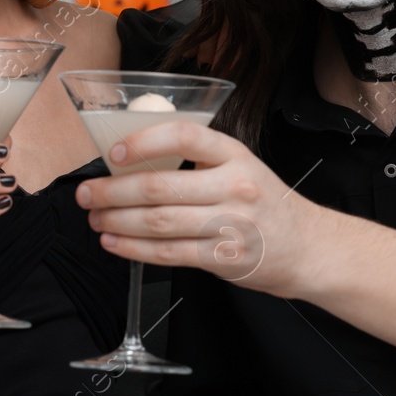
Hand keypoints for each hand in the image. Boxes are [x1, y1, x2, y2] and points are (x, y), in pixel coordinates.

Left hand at [75, 122, 325, 297]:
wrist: (308, 247)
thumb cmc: (264, 203)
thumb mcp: (240, 166)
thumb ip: (197, 160)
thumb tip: (131, 160)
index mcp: (234, 154)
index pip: (184, 137)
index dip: (143, 142)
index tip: (113, 153)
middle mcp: (234, 186)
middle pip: (160, 187)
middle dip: (112, 191)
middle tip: (86, 194)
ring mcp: (230, 224)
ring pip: (159, 222)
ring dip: (117, 221)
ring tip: (95, 219)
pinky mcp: (224, 258)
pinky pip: (169, 253)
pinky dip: (134, 249)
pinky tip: (114, 243)